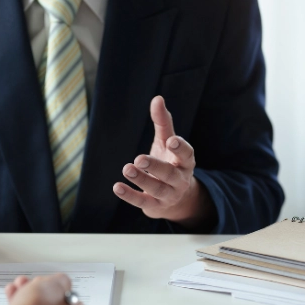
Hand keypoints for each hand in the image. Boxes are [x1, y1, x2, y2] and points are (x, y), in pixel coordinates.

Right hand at [2, 274, 87, 304]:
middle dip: (40, 290)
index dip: (61, 289)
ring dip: (27, 295)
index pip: (74, 302)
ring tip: (19, 285)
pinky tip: (12, 295)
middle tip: (33, 282)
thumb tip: (60, 283)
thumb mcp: (56, 284)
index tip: (52, 282)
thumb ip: (62, 281)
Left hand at [113, 96, 202, 225]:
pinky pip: (142, 201)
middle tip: (139, 158)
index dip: (181, 148)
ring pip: (156, 188)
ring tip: (127, 168)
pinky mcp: (154, 206)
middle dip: (155, 166)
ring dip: (141, 180)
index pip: (187, 155)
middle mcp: (179, 179)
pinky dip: (130, 195)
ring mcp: (168, 194)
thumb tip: (157, 98)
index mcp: (185, 162)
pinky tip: (117, 187)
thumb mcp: (167, 143)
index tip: (171, 141)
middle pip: (170, 174)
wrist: (174, 198)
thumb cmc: (170, 162)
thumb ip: (163, 122)